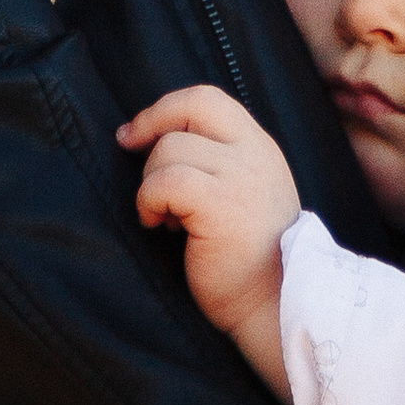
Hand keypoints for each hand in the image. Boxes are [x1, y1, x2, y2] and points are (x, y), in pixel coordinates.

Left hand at [118, 87, 300, 389]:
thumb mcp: (246, 195)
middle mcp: (254, 155)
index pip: (208, 100)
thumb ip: (221, 163)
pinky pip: (166, 181)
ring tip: (166, 217)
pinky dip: (150, 200)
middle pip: (189, 108)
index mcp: (260, 149)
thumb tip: (160, 140)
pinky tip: (159, 225)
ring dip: (152, 181)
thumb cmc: (249, 260)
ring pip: (170, 149)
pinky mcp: (220, 205)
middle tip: (130, 151)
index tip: (137, 134)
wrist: (274, 304)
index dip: (165, 109)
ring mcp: (240, 177)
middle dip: (151, 126)